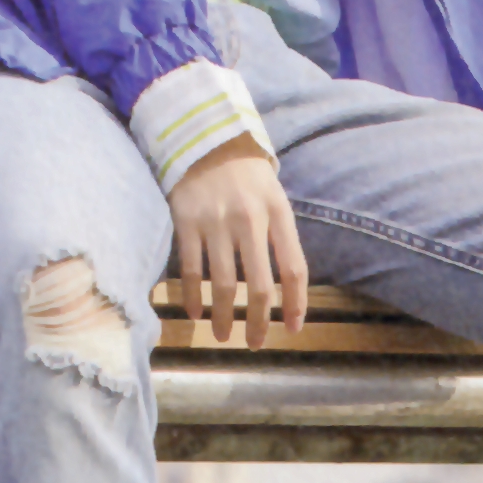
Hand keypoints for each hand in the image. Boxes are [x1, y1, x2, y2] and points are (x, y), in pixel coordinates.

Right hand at [168, 135, 308, 348]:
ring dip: (223, 317)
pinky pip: (192, 269)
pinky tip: (195, 312)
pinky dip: (193, 296)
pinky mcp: (186, 222)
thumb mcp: (275, 197)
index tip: (292, 329)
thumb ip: (280, 236)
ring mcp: (216, 222)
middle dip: (257, 321)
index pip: (294, 268)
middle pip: (258, 285)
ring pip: (222, 284)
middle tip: (255, 343)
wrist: (207, 139)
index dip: (296, 304)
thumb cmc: (247, 175)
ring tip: (223, 335)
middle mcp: (249, 220)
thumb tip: (287, 287)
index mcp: (278, 213)